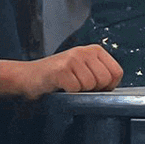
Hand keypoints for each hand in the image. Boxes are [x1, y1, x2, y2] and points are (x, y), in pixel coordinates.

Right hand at [0, 45, 122, 99]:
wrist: (27, 77)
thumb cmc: (57, 77)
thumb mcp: (83, 70)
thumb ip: (100, 74)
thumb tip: (115, 90)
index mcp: (95, 51)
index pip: (117, 73)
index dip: (108, 86)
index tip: (95, 88)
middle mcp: (85, 51)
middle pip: (105, 80)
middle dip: (94, 90)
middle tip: (78, 87)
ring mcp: (72, 58)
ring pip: (91, 85)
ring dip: (79, 91)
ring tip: (67, 85)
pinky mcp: (61, 69)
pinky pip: (76, 89)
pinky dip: (68, 93)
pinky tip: (59, 86)